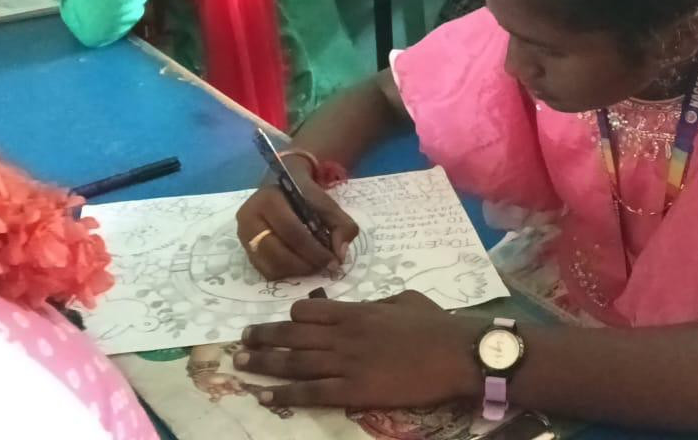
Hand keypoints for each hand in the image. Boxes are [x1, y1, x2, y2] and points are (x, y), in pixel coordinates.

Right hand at [235, 159, 358, 279]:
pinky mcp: (245, 250)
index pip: (291, 231)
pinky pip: (265, 270)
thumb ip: (341, 225)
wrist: (283, 186)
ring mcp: (243, 235)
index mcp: (268, 199)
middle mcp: (249, 217)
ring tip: (313, 266)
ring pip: (270, 265)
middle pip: (277, 252)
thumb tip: (340, 255)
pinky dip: (285, 273)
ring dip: (295, 271)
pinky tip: (300, 266)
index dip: (314, 250)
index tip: (333, 261)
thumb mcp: (327, 203)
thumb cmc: (305, 195)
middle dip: (305, 264)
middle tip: (323, 267)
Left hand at [237, 291, 481, 408]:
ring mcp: (347, 363)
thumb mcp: (406, 300)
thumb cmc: (437, 325)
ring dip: (264, 363)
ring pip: (295, 362)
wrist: (456, 353)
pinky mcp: (355, 390)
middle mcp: (343, 335)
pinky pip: (312, 392)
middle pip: (292, 335)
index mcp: (357, 311)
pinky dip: (285, 395)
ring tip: (241, 364)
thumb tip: (367, 307)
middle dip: (263, 337)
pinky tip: (265, 396)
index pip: (309, 310)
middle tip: (241, 340)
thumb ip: (380, 303)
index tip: (281, 323)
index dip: (291, 317)